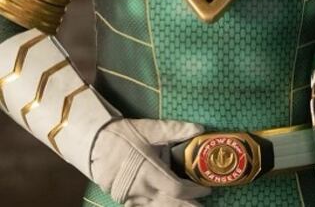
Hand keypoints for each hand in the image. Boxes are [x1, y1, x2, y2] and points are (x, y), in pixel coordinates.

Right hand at [91, 118, 210, 205]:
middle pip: (169, 206)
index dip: (194, 192)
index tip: (206, 189)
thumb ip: (175, 130)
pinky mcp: (123, 200)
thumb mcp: (150, 128)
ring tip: (188, 206)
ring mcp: (130, 198)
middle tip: (202, 206)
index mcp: (149, 172)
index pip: (177, 190)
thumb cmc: (124, 135)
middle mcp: (141, 190)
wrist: (94, 143)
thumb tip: (200, 129)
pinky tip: (166, 205)